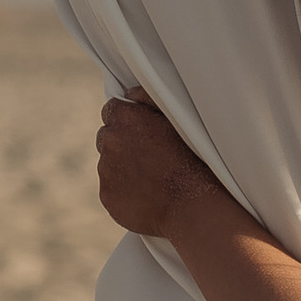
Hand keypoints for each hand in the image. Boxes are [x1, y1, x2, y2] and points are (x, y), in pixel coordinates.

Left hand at [97, 92, 215, 238]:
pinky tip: (146, 194)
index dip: (127, 121)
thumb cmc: (194, 160)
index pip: (111, 110)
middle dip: (122, 143)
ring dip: (122, 167)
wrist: (193, 206)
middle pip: (107, 136)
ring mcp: (106, 170)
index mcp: (126, 118)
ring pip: (108, 163)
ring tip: (151, 177)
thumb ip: (148, 99)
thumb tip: (129, 94)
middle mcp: (110, 141)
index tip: (140, 131)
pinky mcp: (107, 196)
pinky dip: (123, 190)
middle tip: (148, 155)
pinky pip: (110, 188)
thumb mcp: (179, 118)